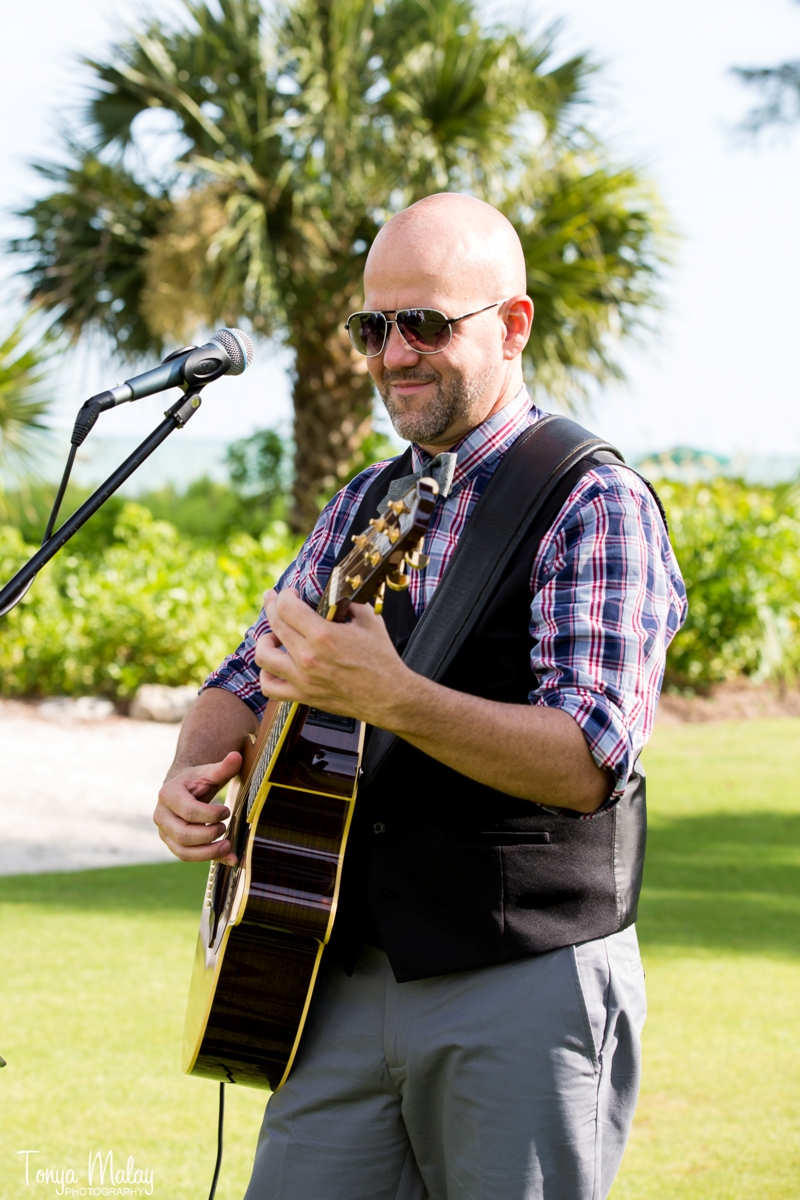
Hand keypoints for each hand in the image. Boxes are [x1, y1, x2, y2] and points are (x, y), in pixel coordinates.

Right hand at [154, 751, 241, 864]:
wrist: (183, 790)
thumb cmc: (197, 781)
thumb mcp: (209, 773)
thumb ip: (223, 768)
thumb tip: (236, 757)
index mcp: (168, 794)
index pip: (189, 811)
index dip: (211, 814)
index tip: (226, 811)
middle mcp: (161, 816)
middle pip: (184, 834)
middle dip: (209, 835)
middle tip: (225, 828)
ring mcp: (164, 832)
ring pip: (183, 851)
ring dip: (208, 852)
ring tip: (228, 846)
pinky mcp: (172, 844)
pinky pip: (187, 856)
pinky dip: (208, 858)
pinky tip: (228, 857)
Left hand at [255, 588, 411, 725]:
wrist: (389, 696)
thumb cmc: (382, 661)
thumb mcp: (369, 620)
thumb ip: (348, 604)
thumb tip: (335, 595)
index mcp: (323, 635)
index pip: (287, 607)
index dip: (285, 595)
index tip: (289, 593)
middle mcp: (308, 656)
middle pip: (274, 624)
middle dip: (271, 606)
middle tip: (272, 599)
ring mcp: (302, 678)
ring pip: (264, 655)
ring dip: (265, 640)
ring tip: (274, 636)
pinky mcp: (303, 695)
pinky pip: (269, 687)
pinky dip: (266, 674)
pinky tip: (275, 664)